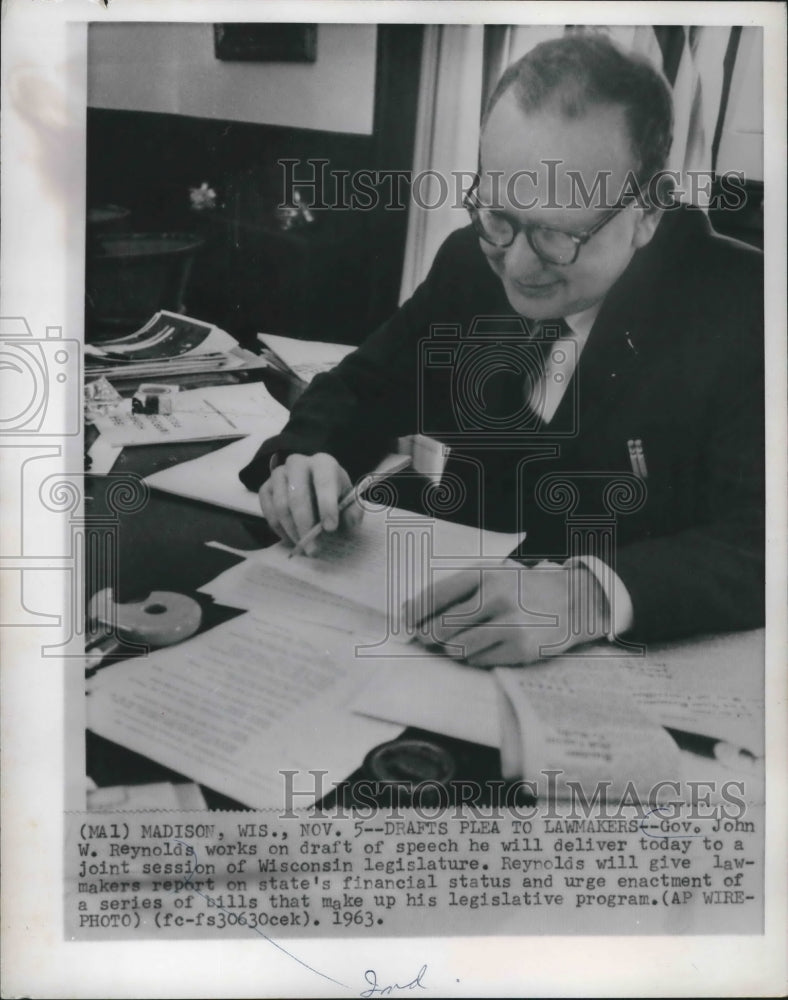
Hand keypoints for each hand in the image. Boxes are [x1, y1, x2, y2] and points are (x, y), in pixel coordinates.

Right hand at [258, 453, 362, 553]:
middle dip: (305, 525)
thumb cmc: (334, 495)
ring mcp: (278, 474)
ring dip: (292, 531)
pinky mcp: (266, 487)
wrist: (314, 487)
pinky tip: (290, 538)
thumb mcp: (349, 501)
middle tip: (313, 548)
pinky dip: (278, 529)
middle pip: (297, 496)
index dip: (327, 505)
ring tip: (303, 546)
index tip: (330, 528)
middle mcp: (298, 463)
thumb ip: (353, 511)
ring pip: (280, 505)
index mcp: (323, 463)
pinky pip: (267, 510)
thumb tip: (349, 521)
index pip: (324, 481)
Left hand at [404, 560, 609, 666]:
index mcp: (485, 574)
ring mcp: (510, 624)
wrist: (573, 601)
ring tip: (460, 640)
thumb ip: (457, 590)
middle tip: (426, 638)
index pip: (436, 595)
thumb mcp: (493, 575)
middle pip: (442, 627)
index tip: (405, 621)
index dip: (415, 611)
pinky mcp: (521, 649)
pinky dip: (475, 656)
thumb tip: (414, 614)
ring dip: (452, 647)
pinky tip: (485, 645)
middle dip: (429, 635)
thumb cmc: (523, 588)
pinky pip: (480, 660)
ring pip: (458, 648)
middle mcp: (496, 597)